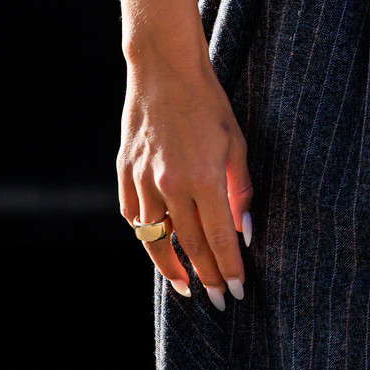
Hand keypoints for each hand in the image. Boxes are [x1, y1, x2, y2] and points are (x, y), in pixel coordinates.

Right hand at [118, 49, 252, 305]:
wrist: (164, 69)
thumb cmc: (208, 103)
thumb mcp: (235, 143)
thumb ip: (240, 190)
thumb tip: (245, 231)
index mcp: (203, 177)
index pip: (219, 239)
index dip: (229, 269)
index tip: (237, 292)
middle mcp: (169, 185)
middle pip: (189, 246)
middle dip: (206, 277)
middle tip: (218, 300)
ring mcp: (142, 180)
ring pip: (154, 240)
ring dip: (170, 266)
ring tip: (185, 283)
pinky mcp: (124, 173)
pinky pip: (134, 216)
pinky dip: (147, 235)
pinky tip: (160, 244)